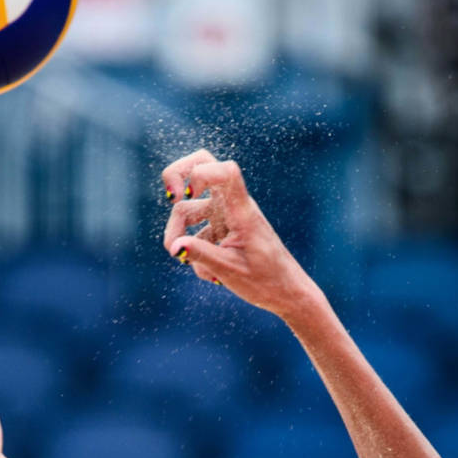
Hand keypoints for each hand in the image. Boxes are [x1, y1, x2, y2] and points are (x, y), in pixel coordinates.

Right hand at [159, 149, 316, 318]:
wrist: (286, 293)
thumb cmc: (265, 280)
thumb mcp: (229, 270)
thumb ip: (201, 255)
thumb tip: (174, 247)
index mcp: (241, 211)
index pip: (225, 171)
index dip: (200, 173)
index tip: (187, 195)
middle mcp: (232, 206)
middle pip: (202, 165)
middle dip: (177, 175)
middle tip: (171, 197)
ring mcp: (226, 217)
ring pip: (190, 209)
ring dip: (179, 235)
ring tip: (185, 263)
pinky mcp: (222, 231)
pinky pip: (198, 234)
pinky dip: (195, 252)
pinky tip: (211, 276)